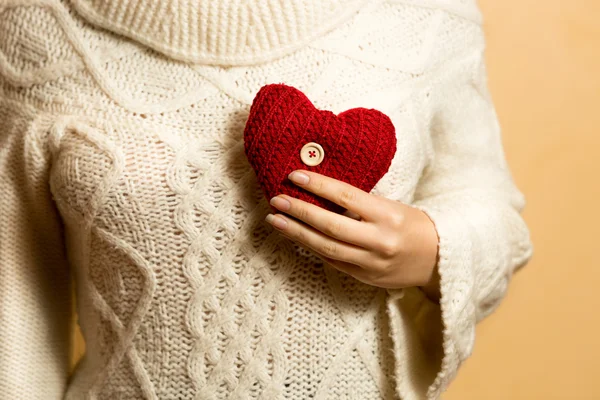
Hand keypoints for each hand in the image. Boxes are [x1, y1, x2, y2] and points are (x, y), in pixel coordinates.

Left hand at [265, 169, 440, 299]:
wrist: (439, 260)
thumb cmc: (413, 226)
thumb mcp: (393, 206)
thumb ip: (361, 203)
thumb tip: (322, 191)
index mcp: (388, 215)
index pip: (346, 196)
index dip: (318, 185)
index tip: (294, 176)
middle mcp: (379, 240)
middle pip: (330, 225)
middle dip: (300, 211)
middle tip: (276, 200)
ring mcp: (371, 263)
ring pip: (326, 248)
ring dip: (297, 233)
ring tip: (276, 221)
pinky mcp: (365, 277)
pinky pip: (333, 261)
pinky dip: (312, 248)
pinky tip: (296, 237)